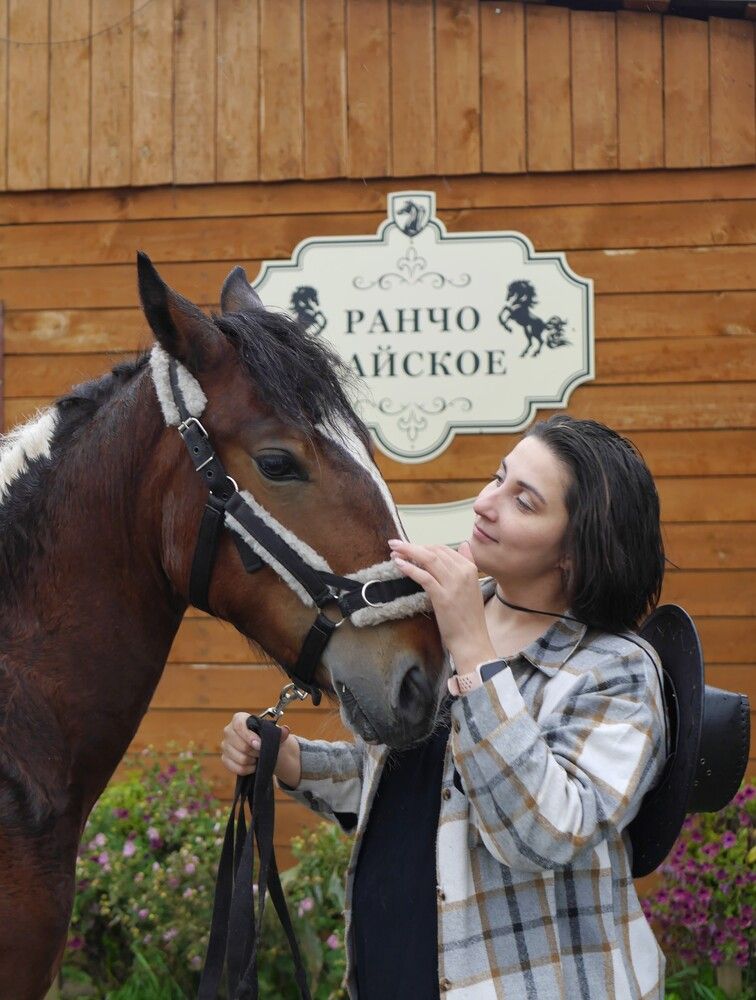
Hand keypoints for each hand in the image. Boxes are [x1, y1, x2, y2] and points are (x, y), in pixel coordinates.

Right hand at [221, 712, 291, 776]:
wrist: (262, 748)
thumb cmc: (265, 737)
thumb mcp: (274, 733)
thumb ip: (280, 732)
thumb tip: (285, 730)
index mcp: (239, 719)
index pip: (239, 725)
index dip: (249, 736)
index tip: (260, 745)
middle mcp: (228, 731)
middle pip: (241, 745)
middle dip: (255, 752)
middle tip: (262, 752)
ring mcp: (225, 746)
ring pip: (240, 759)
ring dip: (253, 761)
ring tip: (258, 757)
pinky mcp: (225, 759)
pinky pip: (237, 768)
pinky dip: (248, 769)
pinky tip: (254, 766)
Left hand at [388, 539, 496, 673]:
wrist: (472, 640)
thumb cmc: (468, 617)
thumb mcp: (472, 586)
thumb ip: (468, 564)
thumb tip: (463, 544)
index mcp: (470, 568)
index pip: (443, 549)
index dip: (424, 546)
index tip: (410, 547)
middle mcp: (463, 573)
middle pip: (434, 551)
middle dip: (413, 546)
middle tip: (396, 546)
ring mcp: (453, 584)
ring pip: (428, 559)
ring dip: (408, 552)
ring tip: (394, 550)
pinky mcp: (442, 597)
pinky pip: (424, 577)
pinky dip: (410, 568)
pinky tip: (398, 564)